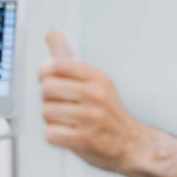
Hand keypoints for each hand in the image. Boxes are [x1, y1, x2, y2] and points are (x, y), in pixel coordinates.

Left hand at [38, 49, 145, 173]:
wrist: (130, 142)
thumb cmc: (107, 111)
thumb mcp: (95, 80)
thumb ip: (69, 59)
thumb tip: (52, 34)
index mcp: (98, 78)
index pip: (60, 64)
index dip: (46, 71)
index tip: (49, 78)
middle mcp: (95, 95)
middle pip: (47, 87)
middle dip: (48, 97)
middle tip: (61, 103)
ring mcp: (90, 117)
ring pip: (46, 111)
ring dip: (51, 118)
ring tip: (67, 120)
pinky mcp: (84, 139)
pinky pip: (50, 133)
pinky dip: (55, 135)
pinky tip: (68, 133)